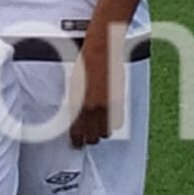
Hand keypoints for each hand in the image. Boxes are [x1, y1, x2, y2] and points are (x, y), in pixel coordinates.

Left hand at [70, 28, 112, 146]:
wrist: (102, 51)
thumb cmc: (86, 65)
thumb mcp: (74, 86)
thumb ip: (75, 104)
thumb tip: (76, 118)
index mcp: (78, 104)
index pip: (77, 132)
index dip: (76, 140)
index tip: (76, 143)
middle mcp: (93, 107)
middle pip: (93, 137)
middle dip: (89, 138)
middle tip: (86, 138)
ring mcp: (107, 105)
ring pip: (106, 132)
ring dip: (101, 132)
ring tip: (97, 130)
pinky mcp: (119, 100)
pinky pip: (118, 122)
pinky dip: (113, 123)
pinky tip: (108, 120)